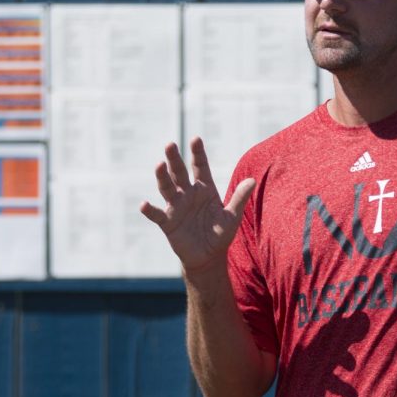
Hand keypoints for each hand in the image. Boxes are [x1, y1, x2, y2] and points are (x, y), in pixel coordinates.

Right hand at [140, 137, 255, 274]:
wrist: (208, 257)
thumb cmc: (221, 235)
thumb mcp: (232, 217)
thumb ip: (239, 198)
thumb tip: (253, 180)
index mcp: (205, 189)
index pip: (200, 167)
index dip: (198, 153)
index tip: (196, 139)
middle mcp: (188, 194)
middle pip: (180, 172)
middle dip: (175, 159)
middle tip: (170, 144)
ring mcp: (176, 206)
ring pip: (167, 188)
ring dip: (162, 177)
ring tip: (159, 165)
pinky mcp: (167, 222)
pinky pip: (157, 214)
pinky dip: (149, 210)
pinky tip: (143, 204)